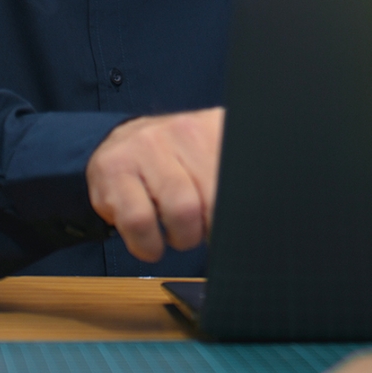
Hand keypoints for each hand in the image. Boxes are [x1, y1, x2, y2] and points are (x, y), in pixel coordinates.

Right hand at [86, 107, 223, 262]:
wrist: (120, 144)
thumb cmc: (174, 164)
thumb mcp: (211, 160)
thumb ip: (233, 182)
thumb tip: (256, 218)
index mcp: (216, 127)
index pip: (238, 179)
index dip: (236, 216)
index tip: (230, 231)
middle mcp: (185, 129)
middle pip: (213, 201)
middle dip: (208, 230)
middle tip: (199, 230)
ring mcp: (148, 144)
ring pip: (180, 212)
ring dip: (180, 238)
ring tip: (174, 233)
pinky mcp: (115, 167)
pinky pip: (139, 222)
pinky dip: (147, 245)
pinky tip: (150, 242)